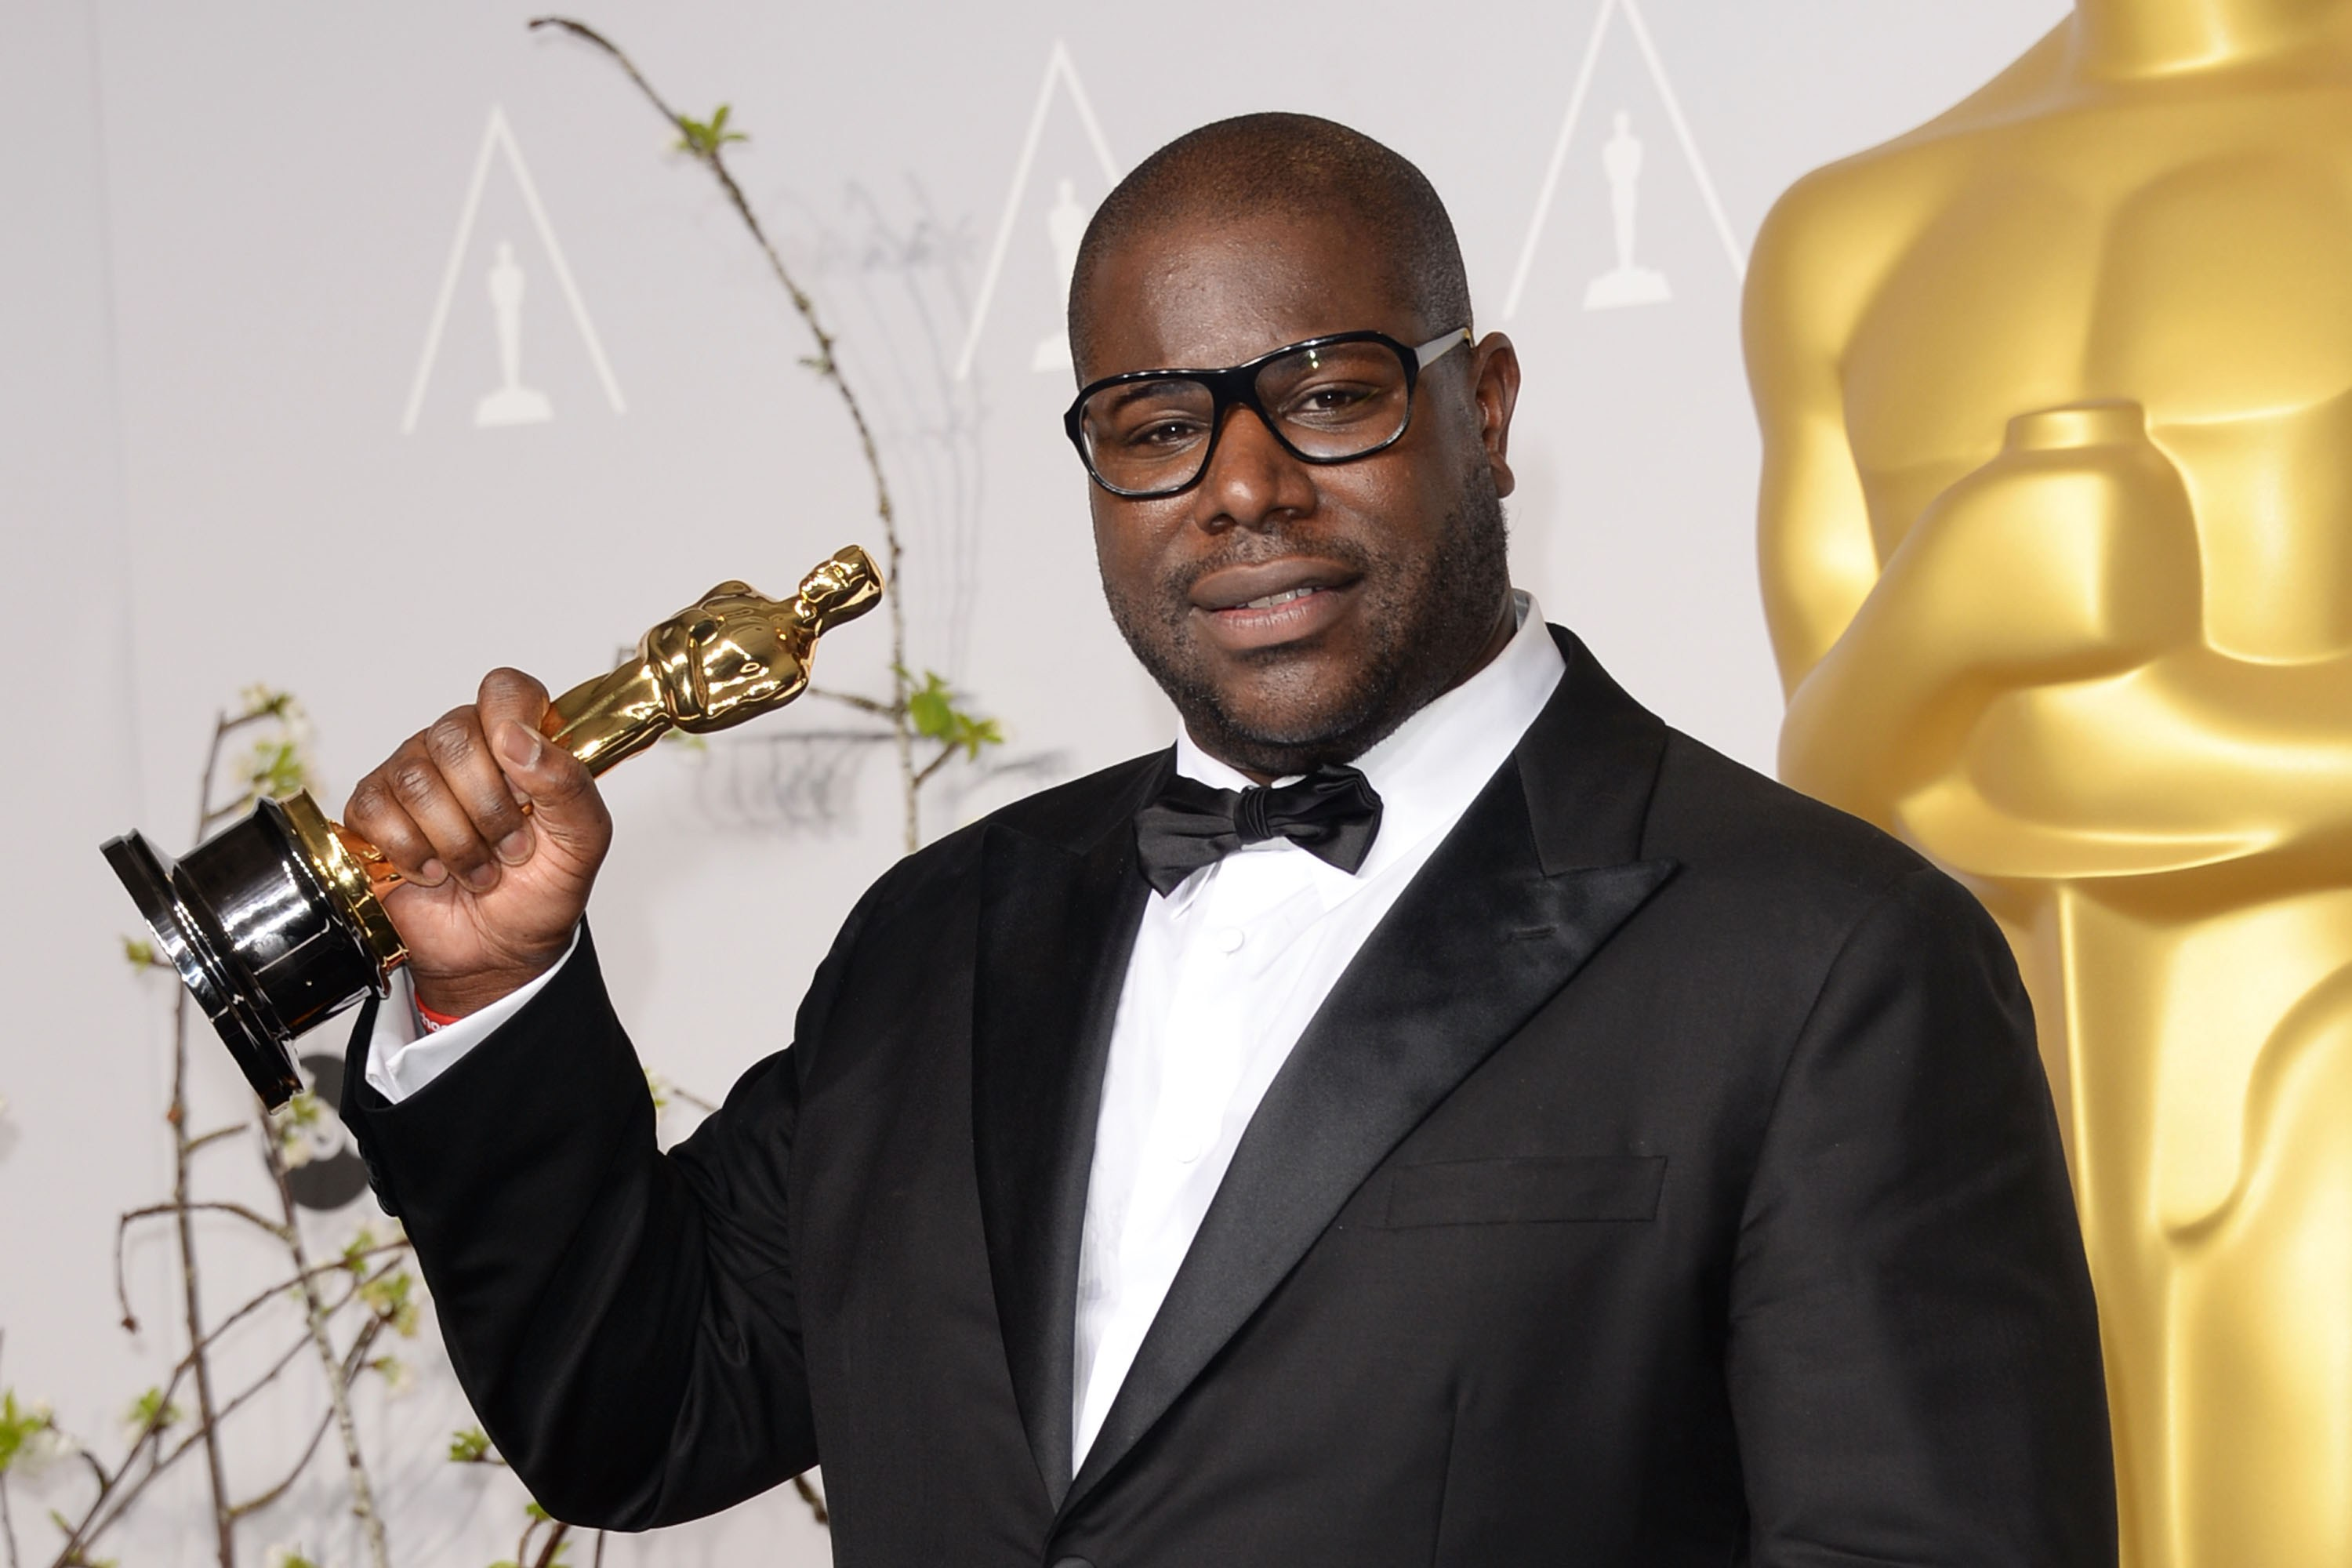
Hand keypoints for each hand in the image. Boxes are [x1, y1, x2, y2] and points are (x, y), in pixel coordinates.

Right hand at [343, 668, 612, 1016]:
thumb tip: (518, 737)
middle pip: (454, 736)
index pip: (505, 689)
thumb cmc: (542, 890)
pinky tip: (434, 872)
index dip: (512, 725)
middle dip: (488, 807)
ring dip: (456, 840)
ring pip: (415, 778)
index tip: (525, 781)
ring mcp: (412, 775)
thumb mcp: (584, 841)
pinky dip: (411, 852)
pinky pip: (375, 809)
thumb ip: (569, 783)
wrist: (499, 953)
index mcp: (517, 741)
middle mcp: (461, 749)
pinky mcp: (372, 810)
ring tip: (479, 870)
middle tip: (511, 848)